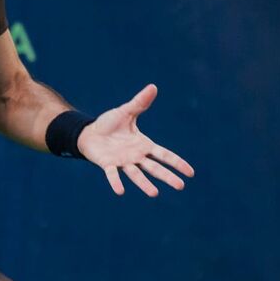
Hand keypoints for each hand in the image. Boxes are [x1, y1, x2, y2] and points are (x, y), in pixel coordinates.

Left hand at [77, 84, 194, 196]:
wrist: (89, 132)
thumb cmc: (109, 124)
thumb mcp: (126, 112)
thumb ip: (140, 102)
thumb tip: (153, 87)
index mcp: (143, 145)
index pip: (164, 155)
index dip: (177, 163)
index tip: (190, 173)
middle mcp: (136, 157)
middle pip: (155, 168)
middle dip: (167, 176)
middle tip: (180, 186)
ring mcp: (122, 162)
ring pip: (136, 175)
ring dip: (144, 184)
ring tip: (154, 194)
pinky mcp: (107, 164)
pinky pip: (113, 174)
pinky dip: (116, 182)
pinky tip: (120, 191)